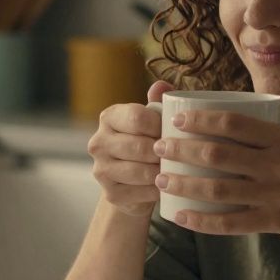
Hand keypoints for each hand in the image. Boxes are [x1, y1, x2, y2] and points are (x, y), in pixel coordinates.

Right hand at [87, 80, 174, 216]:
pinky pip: (140, 193)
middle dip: (164, 152)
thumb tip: (161, 85)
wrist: (136, 181)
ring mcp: (101, 170)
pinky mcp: (110, 194)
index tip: (176, 131)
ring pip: (140, 171)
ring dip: (162, 172)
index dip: (161, 125)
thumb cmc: (148, 142)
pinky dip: (158, 191)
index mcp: (109, 117)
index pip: (137, 117)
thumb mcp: (153, 120)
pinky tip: (167, 186)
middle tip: (181, 154)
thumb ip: (158, 102)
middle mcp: (98, 142)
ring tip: (177, 169)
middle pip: (139, 146)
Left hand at [152, 109, 279, 240]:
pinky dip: (202, 221)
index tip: (176, 119)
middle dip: (181, 149)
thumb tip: (232, 119)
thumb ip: (271, 133)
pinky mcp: (274, 221)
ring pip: (217, 189)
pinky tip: (181, 216)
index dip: (200, 119)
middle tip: (159, 147)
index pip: (232, 123)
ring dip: (183, 184)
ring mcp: (274, 194)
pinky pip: (230, 223)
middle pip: (217, 153)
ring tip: (160, 179)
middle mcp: (276, 164)